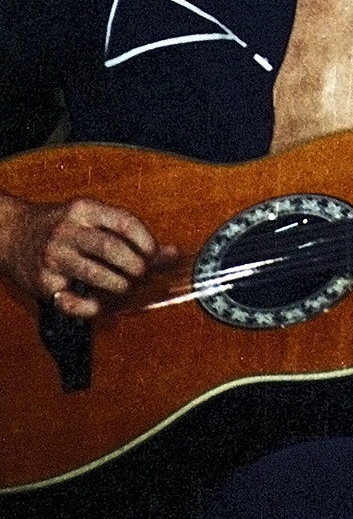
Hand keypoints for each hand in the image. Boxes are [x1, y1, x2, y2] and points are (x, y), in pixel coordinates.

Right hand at [2, 196, 177, 317]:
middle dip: (135, 265)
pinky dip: (92, 308)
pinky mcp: (44, 283)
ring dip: (119, 285)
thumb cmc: (61, 226)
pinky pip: (73, 302)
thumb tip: (171, 253)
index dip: (146, 241)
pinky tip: (99, 304)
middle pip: (111, 249)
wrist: (11, 234)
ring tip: (125, 286)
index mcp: (84, 210)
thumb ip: (130, 234)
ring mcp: (54, 256)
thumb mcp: (93, 219)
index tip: (155, 253)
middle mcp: (68, 231)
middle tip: (142, 273)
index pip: (123, 222)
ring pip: (96, 274)